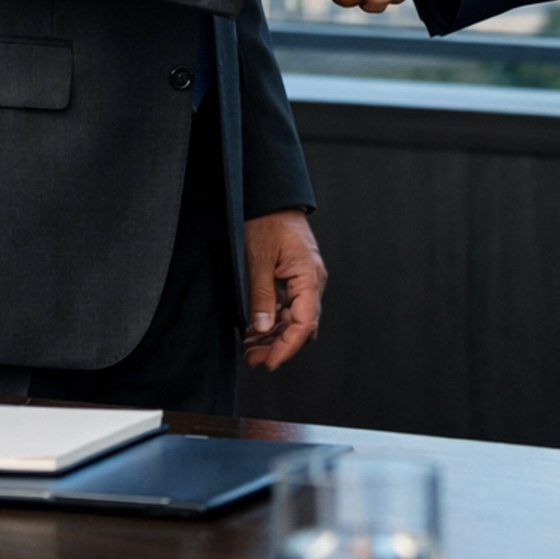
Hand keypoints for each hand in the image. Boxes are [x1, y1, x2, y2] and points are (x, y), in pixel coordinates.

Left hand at [242, 208, 326, 369]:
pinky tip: (252, 330)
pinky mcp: (292, 277)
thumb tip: (262, 328)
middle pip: (301, 326)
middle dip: (277, 346)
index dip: (287, 346)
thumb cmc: (266, 221)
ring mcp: (302, 280)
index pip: (305, 323)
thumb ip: (261, 294)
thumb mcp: (258, 258)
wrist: (270, 196)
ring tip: (248, 349)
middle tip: (251, 359)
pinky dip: (271, 320)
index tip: (269, 362)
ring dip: (273, 336)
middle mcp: (311, 282)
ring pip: (293, 319)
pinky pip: (286, 306)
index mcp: (309, 277)